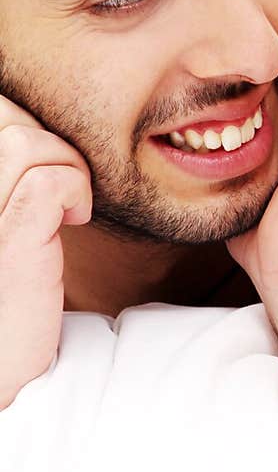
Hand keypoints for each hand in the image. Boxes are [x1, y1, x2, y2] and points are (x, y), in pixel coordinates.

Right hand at [0, 95, 91, 407]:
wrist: (5, 364)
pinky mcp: (6, 243)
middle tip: (58, 190)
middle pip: (4, 116)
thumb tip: (21, 107)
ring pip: (26, 143)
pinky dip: (76, 191)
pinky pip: (49, 181)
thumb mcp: (5, 206)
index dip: (20, 123)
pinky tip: (73, 221)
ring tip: (65, 206)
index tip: (39, 169)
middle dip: (48, 141)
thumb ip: (9, 162)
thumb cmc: (6, 281)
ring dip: (66, 165)